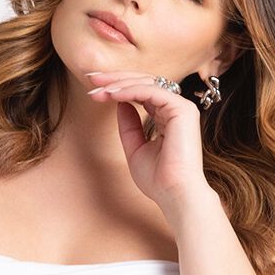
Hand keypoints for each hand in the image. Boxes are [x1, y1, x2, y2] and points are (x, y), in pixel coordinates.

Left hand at [83, 69, 208, 208]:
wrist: (175, 195)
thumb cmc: (159, 180)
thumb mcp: (135, 149)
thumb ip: (129, 125)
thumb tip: (119, 102)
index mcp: (167, 116)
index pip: (141, 92)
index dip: (118, 88)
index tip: (95, 90)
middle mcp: (176, 108)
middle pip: (144, 82)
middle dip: (116, 79)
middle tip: (92, 79)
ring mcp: (181, 107)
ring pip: (147, 83)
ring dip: (120, 83)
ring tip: (98, 89)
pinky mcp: (182, 109)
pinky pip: (152, 91)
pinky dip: (130, 90)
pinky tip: (112, 94)